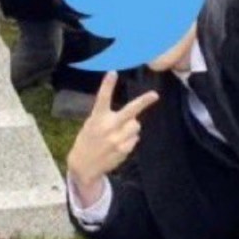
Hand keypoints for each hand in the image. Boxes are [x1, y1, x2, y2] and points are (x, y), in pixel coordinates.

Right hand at [66, 72, 159, 204]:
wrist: (83, 165)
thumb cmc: (89, 140)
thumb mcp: (91, 124)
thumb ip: (108, 117)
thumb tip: (133, 118)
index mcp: (97, 117)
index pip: (103, 98)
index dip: (107, 84)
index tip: (113, 72)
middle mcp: (108, 127)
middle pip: (130, 111)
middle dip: (144, 102)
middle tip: (155, 95)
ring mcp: (117, 139)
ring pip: (136, 125)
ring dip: (132, 127)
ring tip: (119, 133)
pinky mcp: (124, 150)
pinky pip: (135, 139)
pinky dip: (130, 140)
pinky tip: (119, 144)